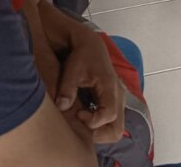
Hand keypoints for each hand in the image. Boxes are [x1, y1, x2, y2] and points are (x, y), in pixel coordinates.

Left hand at [55, 27, 124, 143]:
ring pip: (115, 128)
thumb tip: (61, 107)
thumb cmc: (82, 56)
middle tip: (81, 125)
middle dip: (99, 135)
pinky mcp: (112, 102)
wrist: (89, 45)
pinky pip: (111, 123)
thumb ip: (67, 88)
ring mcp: (117, 100)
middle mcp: (118, 96)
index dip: (93, 121)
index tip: (78, 113)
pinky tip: (84, 117)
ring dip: (99, 132)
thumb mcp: (72, 69)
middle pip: (117, 129)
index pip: (109, 115)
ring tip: (81, 120)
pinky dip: (99, 127)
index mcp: (111, 88)